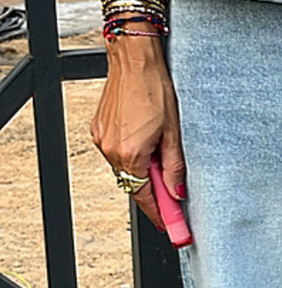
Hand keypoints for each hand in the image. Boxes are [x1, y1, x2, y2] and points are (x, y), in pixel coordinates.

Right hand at [90, 36, 185, 234]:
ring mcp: (102, 140)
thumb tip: (177, 191)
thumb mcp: (173, 132)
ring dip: (143, 169)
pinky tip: (145, 138)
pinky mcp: (98, 129)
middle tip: (173, 195)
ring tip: (161, 151)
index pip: (144, 197)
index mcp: (130, 153)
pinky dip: (132, 153)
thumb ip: (174, 166)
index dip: (160, 214)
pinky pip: (116, 151)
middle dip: (153, 191)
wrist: (133, 60)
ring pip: (125, 167)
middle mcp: (111, 150)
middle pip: (133, 184)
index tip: (172, 227)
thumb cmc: (155, 89)